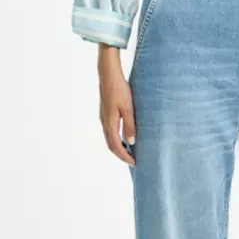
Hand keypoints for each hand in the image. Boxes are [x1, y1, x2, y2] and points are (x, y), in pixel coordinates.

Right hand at [98, 46, 135, 165]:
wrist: (108, 76)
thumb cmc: (119, 90)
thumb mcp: (128, 108)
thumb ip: (130, 126)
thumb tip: (132, 142)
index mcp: (110, 123)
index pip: (116, 146)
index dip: (125, 156)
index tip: (134, 163)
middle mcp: (105, 123)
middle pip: (111, 145)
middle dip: (121, 155)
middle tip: (132, 160)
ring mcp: (104, 118)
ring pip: (110, 138)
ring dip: (118, 147)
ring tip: (129, 151)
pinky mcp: (105, 113)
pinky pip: (110, 131)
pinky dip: (117, 139)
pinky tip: (125, 137)